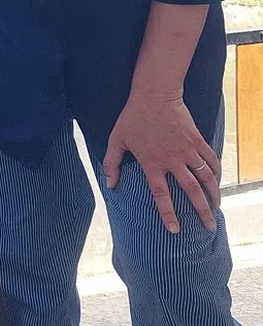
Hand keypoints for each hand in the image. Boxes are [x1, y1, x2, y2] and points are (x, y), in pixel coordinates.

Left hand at [104, 90, 221, 232]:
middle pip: (192, 191)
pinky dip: (216, 173)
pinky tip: (217, 183)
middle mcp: (173, 160)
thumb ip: (111, 163)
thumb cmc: (132, 118)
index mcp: (152, 162)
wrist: (154, 95)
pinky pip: (211, 161)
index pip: (161, 194)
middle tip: (209, 226)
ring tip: (216, 209)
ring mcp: (187, 150)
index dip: (168, 213)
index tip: (175, 229)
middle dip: (202, 211)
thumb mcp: (116, 140)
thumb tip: (109, 184)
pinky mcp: (197, 141)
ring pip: (206, 178)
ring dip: (213, 195)